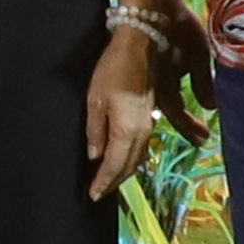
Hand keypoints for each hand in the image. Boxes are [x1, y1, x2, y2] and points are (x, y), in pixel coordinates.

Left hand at [85, 26, 162, 204]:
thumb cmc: (112, 70)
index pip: (114, 165)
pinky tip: (123, 157)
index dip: (103, 182)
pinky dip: (131, 158)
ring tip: (109, 180)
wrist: (142, 47)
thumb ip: (95, 131)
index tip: (92, 196)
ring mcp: (150, 124)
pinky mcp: (151, 115)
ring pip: (138, 157)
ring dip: (124, 171)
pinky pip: (142, 146)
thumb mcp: (95, 100)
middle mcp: (143, 132)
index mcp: (127, 131)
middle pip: (129, 166)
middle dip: (114, 181)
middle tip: (99, 192)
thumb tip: (95, 157)